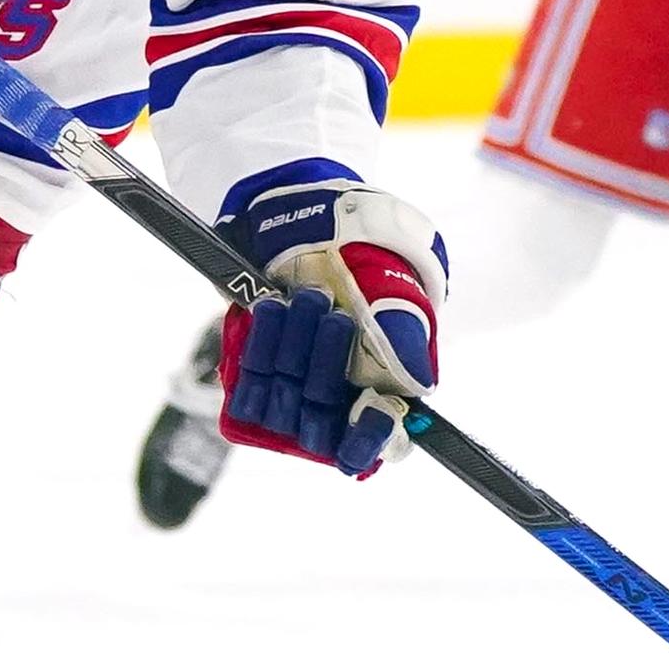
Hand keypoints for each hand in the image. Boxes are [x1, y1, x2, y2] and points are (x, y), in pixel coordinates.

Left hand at [215, 178, 445, 477]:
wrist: (310, 225)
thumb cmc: (369, 265)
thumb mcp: (399, 298)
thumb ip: (409, 346)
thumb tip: (418, 388)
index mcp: (379, 394)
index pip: (372, 443)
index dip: (367, 439)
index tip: (366, 410)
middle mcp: (336, 403)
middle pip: (322, 421)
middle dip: (325, 365)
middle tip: (333, 314)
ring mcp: (292, 393)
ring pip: (284, 404)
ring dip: (293, 349)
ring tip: (304, 298)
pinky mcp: (255, 375)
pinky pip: (250, 384)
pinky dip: (262, 345)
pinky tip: (272, 308)